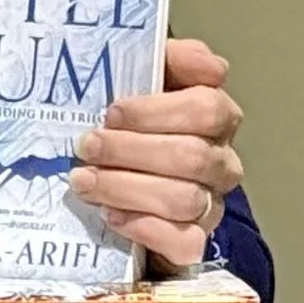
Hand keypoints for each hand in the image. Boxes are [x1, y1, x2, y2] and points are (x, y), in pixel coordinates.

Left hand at [74, 38, 244, 271]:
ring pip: (184, 199)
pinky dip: (146, 229)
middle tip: (86, 145)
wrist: (119, 179)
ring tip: (83, 180)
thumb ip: (172, 59)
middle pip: (192, 156)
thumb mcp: (142, 80)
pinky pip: (184, 243)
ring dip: (126, 188)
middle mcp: (220, 161)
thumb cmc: (130, 125)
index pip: (207, 109)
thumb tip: (207, 64)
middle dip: (131, 150)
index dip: (158, 111)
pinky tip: (111, 216)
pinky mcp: (191, 241)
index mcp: (215, 117)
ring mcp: (209, 204)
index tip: (112, 111)